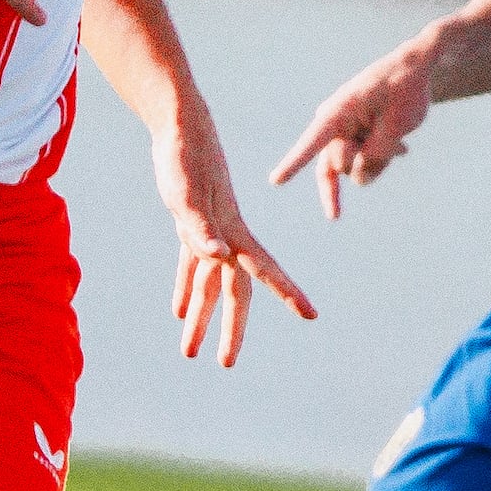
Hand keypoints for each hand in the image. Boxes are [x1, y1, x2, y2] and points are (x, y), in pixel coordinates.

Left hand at [152, 101, 313, 363]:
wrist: (181, 127)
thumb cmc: (186, 156)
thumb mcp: (187, 192)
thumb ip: (200, 226)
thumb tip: (217, 256)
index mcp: (233, 232)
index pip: (263, 270)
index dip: (288, 292)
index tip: (311, 314)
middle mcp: (226, 238)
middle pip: (232, 292)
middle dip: (229, 329)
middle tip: (225, 363)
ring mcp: (209, 233)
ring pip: (208, 285)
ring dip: (200, 317)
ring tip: (189, 351)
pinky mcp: (191, 225)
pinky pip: (191, 266)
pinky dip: (187, 287)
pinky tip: (180, 309)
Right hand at [270, 40, 441, 216]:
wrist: (411, 72)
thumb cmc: (403, 91)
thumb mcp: (397, 124)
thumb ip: (377, 154)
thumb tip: (358, 179)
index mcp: (337, 114)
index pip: (311, 143)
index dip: (293, 164)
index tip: (275, 181)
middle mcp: (332, 126)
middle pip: (340, 166)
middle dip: (367, 162)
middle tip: (392, 138)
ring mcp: (341, 135)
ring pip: (353, 169)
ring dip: (378, 161)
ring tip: (396, 138)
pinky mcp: (352, 141)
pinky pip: (361, 165)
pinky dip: (380, 160)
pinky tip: (400, 146)